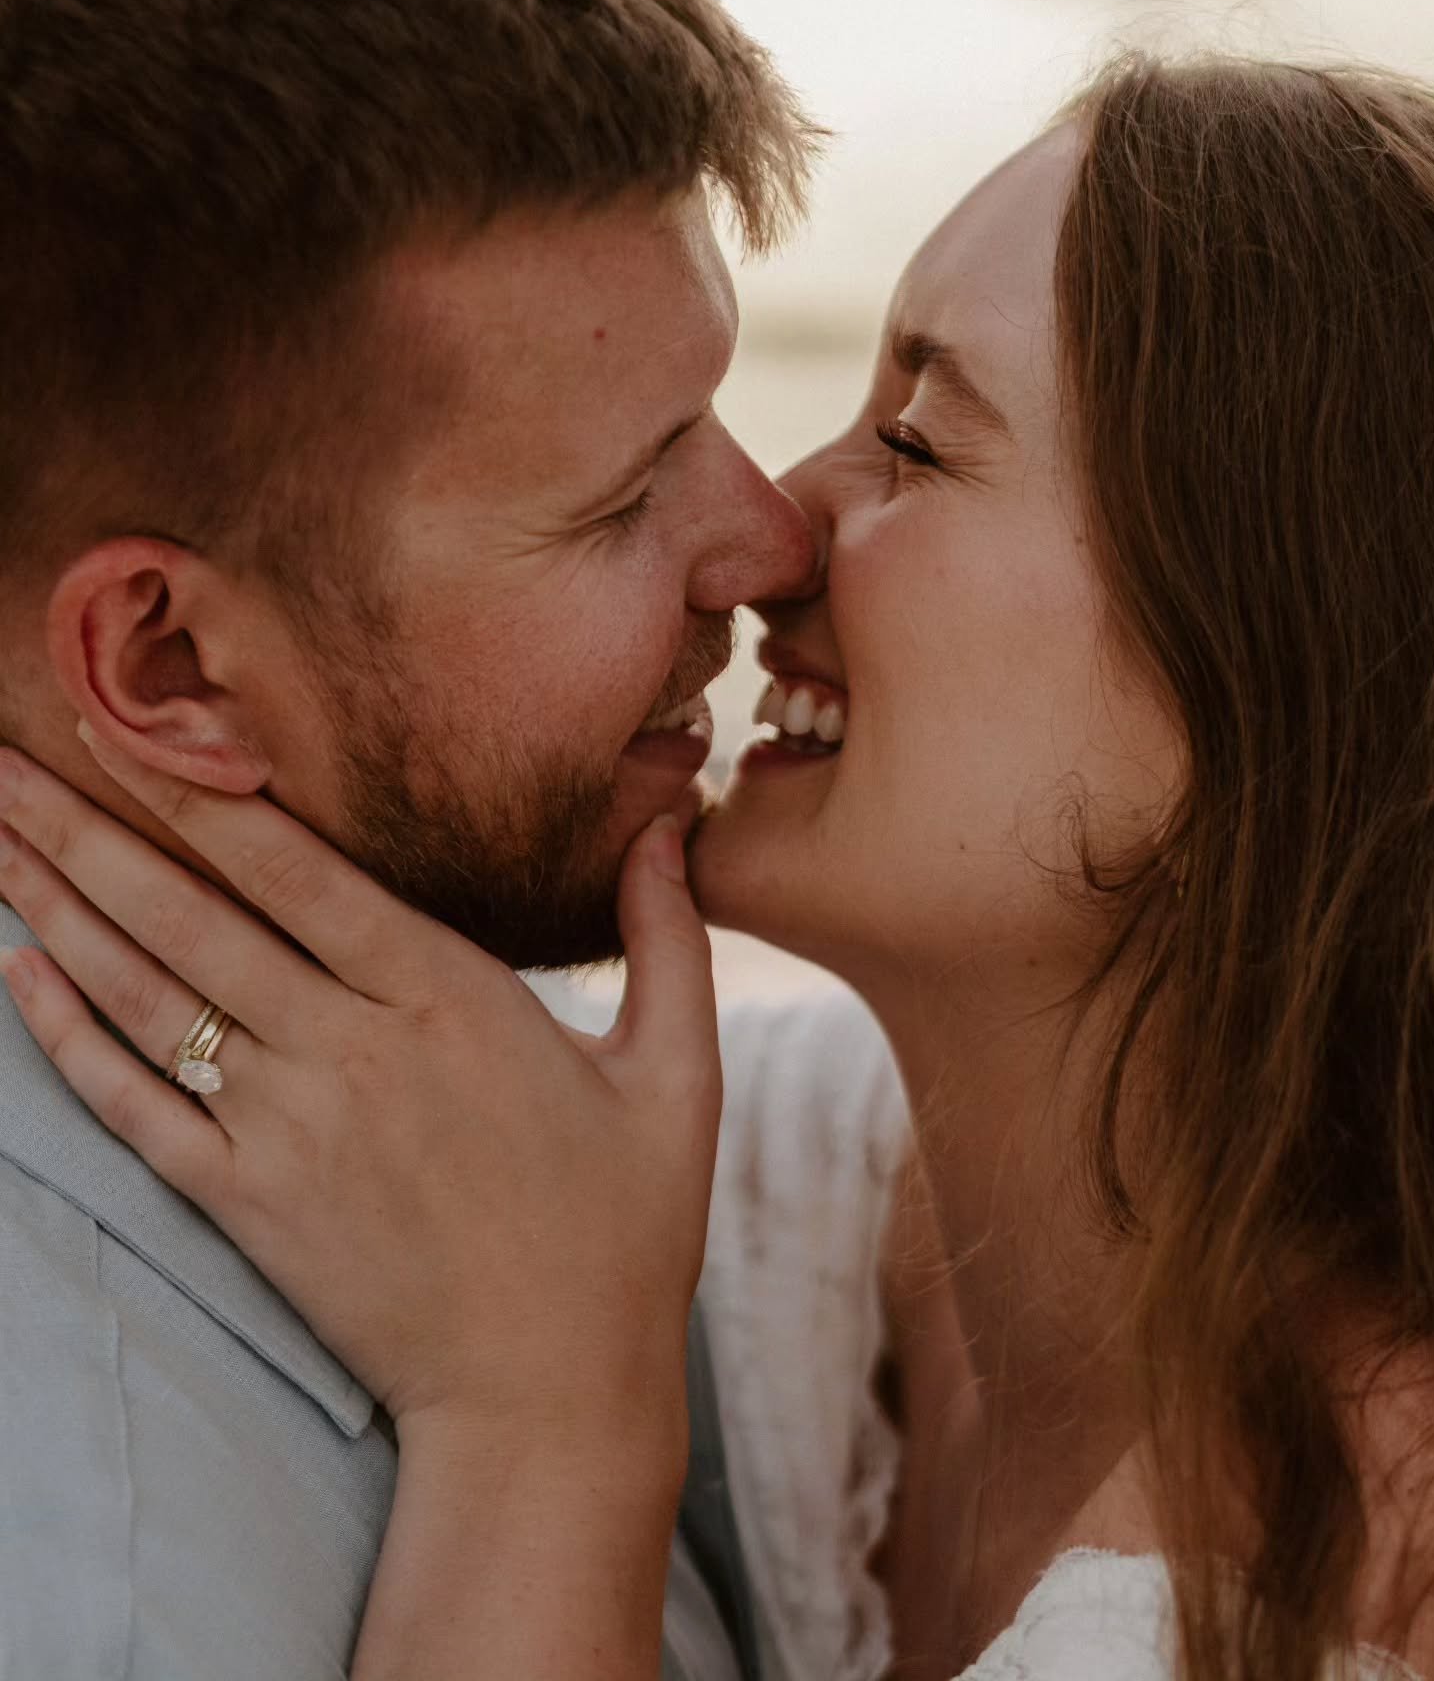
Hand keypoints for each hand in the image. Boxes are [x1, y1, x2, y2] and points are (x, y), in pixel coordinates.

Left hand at [0, 733, 719, 1452]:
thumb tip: (673, 822)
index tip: (131, 723)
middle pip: (194, 918)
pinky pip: (135, 1110)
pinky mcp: (248, 1205)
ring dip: (58, 909)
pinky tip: (15, 975)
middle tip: (4, 758)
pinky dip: (67, 1041)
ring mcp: (288, 1133)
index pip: (301, 873)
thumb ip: (668, 940)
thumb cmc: (624, 1231)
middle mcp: (351, 1052)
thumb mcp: (678, 1077)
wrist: (549, 1399)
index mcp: (451, 1000)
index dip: (205, 795)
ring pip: (149, 998)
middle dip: (90, 828)